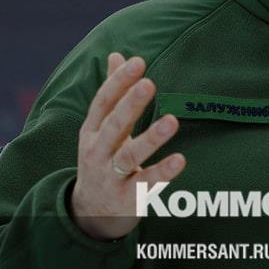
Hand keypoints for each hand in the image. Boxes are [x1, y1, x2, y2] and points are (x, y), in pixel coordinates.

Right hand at [69, 52, 185, 240]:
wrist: (88, 214)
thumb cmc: (102, 160)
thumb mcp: (101, 128)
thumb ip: (112, 94)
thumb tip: (117, 54)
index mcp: (92, 131)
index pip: (103, 102)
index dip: (119, 82)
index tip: (138, 62)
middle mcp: (98, 152)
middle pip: (113, 125)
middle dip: (130, 104)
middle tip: (149, 83)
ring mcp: (111, 176)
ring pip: (129, 156)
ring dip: (151, 138)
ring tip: (171, 121)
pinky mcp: (127, 198)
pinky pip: (146, 184)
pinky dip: (162, 172)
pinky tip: (181, 159)